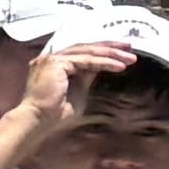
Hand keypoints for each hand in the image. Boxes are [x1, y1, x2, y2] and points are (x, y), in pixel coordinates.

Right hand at [14, 38, 131, 131]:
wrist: (38, 120)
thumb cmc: (54, 113)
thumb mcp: (78, 90)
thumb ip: (87, 77)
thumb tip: (101, 67)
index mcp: (54, 64)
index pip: (82, 52)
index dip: (102, 51)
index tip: (121, 52)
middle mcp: (51, 57)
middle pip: (86, 48)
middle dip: (110, 48)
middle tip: (130, 49)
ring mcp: (52, 58)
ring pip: (88, 52)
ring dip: (111, 54)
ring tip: (129, 59)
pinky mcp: (56, 62)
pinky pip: (86, 60)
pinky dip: (104, 63)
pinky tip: (119, 66)